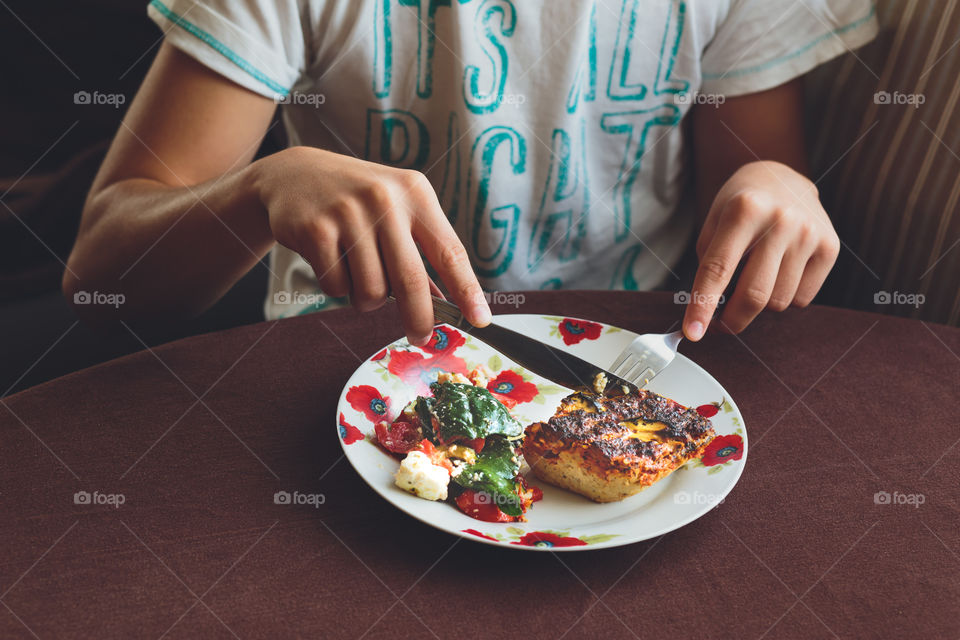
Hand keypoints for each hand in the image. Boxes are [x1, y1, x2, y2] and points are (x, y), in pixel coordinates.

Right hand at [252, 146, 489, 344]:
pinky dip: (338, 288)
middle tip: (420, 337)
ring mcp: (349, 213)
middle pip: (411, 281)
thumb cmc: (358, 200)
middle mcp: (386, 200)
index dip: (468, 290)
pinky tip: (331, 261)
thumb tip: (444, 302)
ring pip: (371, 291)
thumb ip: (420, 252)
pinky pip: (337, 287)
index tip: (480, 319)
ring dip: (366, 299)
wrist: (294, 174)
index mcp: (416, 194)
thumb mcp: (396, 211)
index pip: (450, 251)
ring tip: (358, 275)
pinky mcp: (316, 229)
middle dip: (418, 318)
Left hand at [683, 161, 839, 339]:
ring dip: (759, 304)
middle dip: (732, 320)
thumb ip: (710, 265)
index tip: (692, 332)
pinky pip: (801, 299)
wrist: (781, 179)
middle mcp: (781, 221)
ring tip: (754, 278)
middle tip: (720, 325)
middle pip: (753, 295)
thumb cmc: (740, 207)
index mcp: (744, 209)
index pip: (718, 270)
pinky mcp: (830, 248)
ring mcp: (809, 234)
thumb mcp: (714, 223)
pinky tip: (779, 272)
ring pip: (778, 302)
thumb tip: (709, 315)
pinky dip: (784, 297)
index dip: (702, 306)